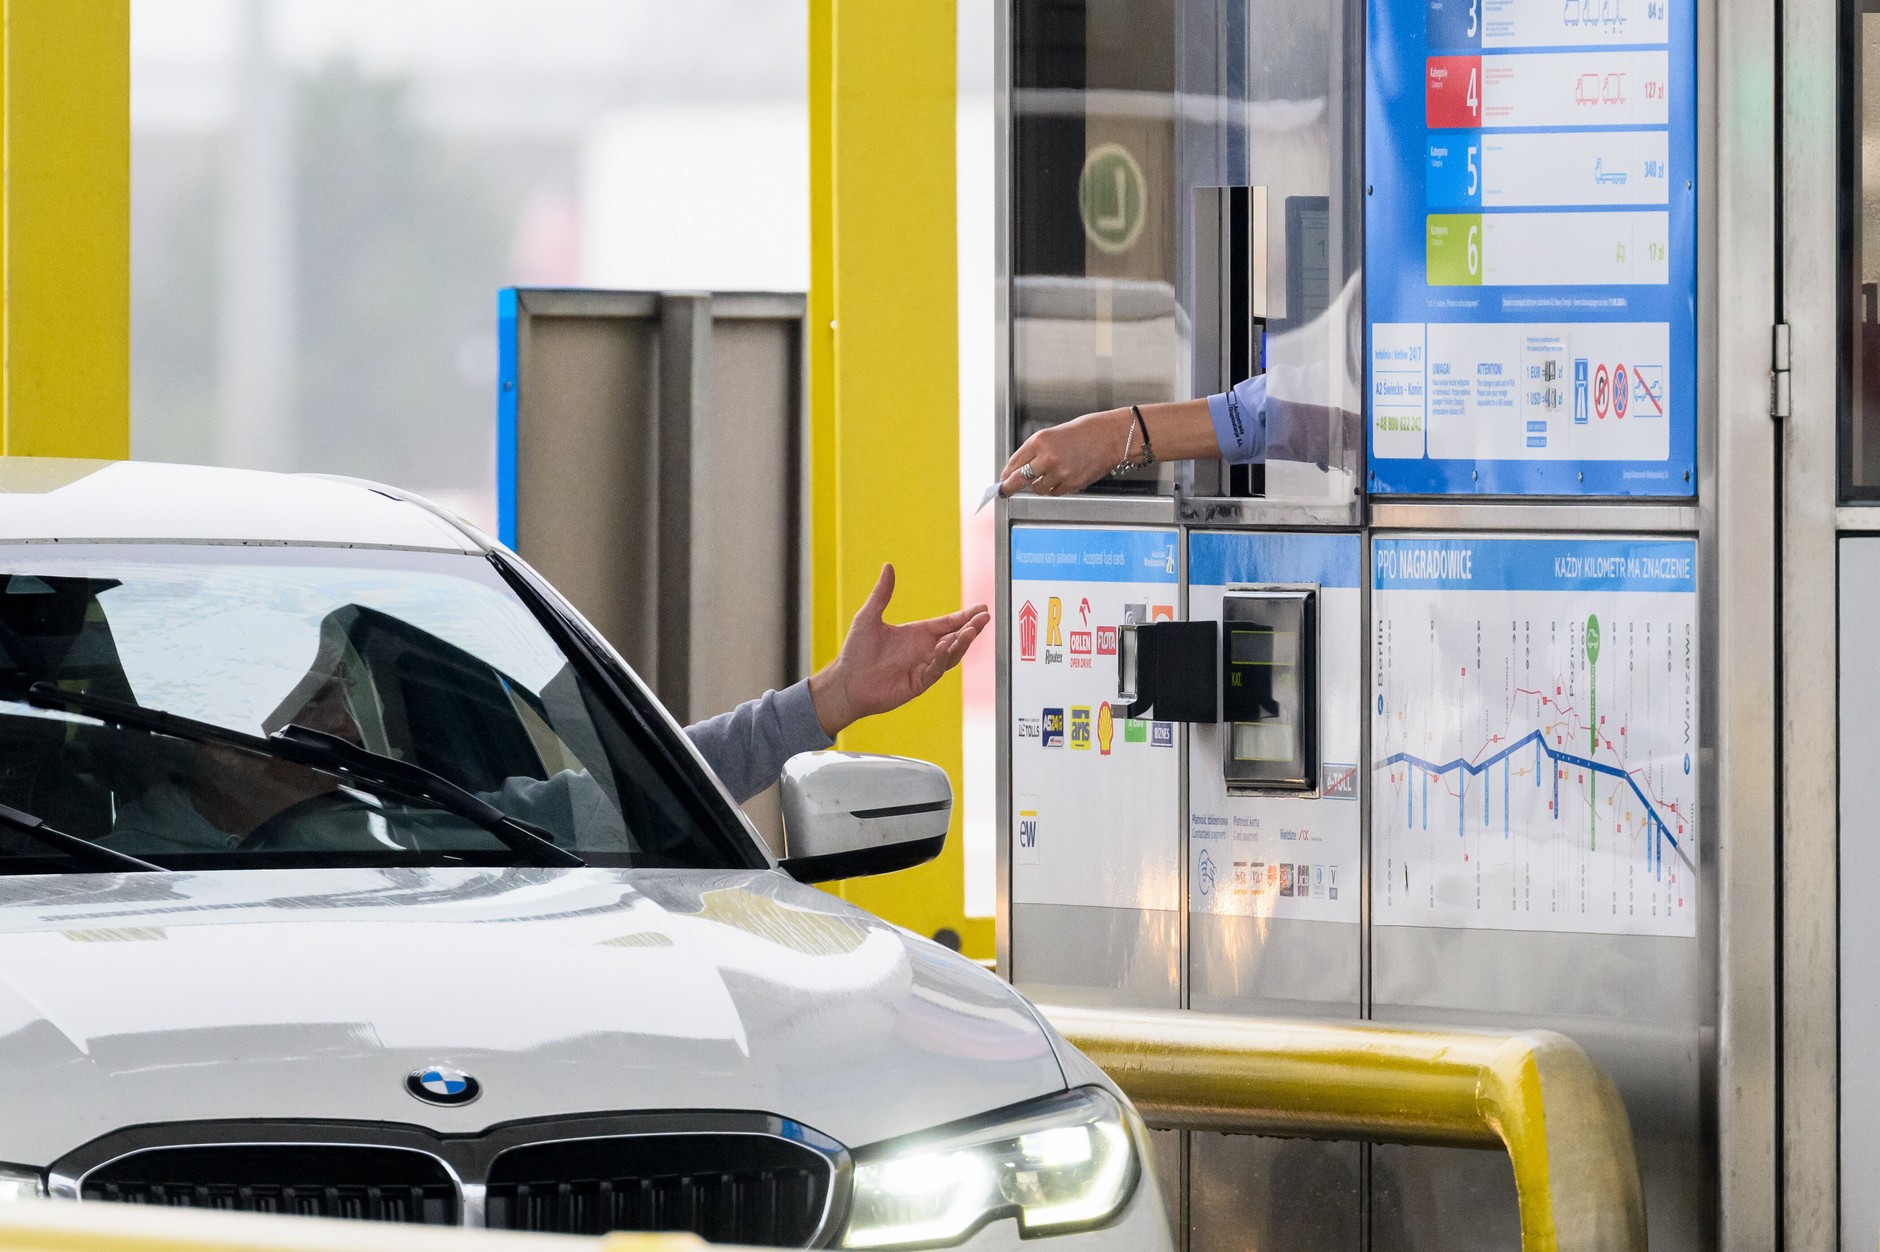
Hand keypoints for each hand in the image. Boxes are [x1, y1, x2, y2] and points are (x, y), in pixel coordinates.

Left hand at [808, 564, 989, 736]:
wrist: (846, 682)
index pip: (947, 623)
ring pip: (951, 654)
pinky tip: (945, 646)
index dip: (965, 616)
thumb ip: (882, 594)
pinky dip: (942, 658)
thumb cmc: (856, 652)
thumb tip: (888, 566)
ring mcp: (923, 667)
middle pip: (955, 637)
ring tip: (971, 631)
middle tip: (984, 618)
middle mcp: (924, 650)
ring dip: (962, 643)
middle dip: (971, 628)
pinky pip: (935, 670)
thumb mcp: (868, 617)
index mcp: (917, 634)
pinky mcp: (918, 683)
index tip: (981, 608)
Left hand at [999, 408, 1132, 497]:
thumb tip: (1019, 469)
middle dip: (1011, 487)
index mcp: (1041, 441)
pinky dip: (1054, 488)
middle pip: (1020, 479)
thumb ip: (1036, 451)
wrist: (1111, 437)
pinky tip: (1062, 477)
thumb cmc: (1085, 432)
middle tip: (1005, 491)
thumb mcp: (1054, 434)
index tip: (1002, 480)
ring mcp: (1060, 472)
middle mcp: (1048, 457)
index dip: (1006, 474)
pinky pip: (1054, 492)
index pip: (1015, 462)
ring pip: (1038, 488)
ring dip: (1039, 485)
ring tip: (1050, 474)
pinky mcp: (1072, 483)